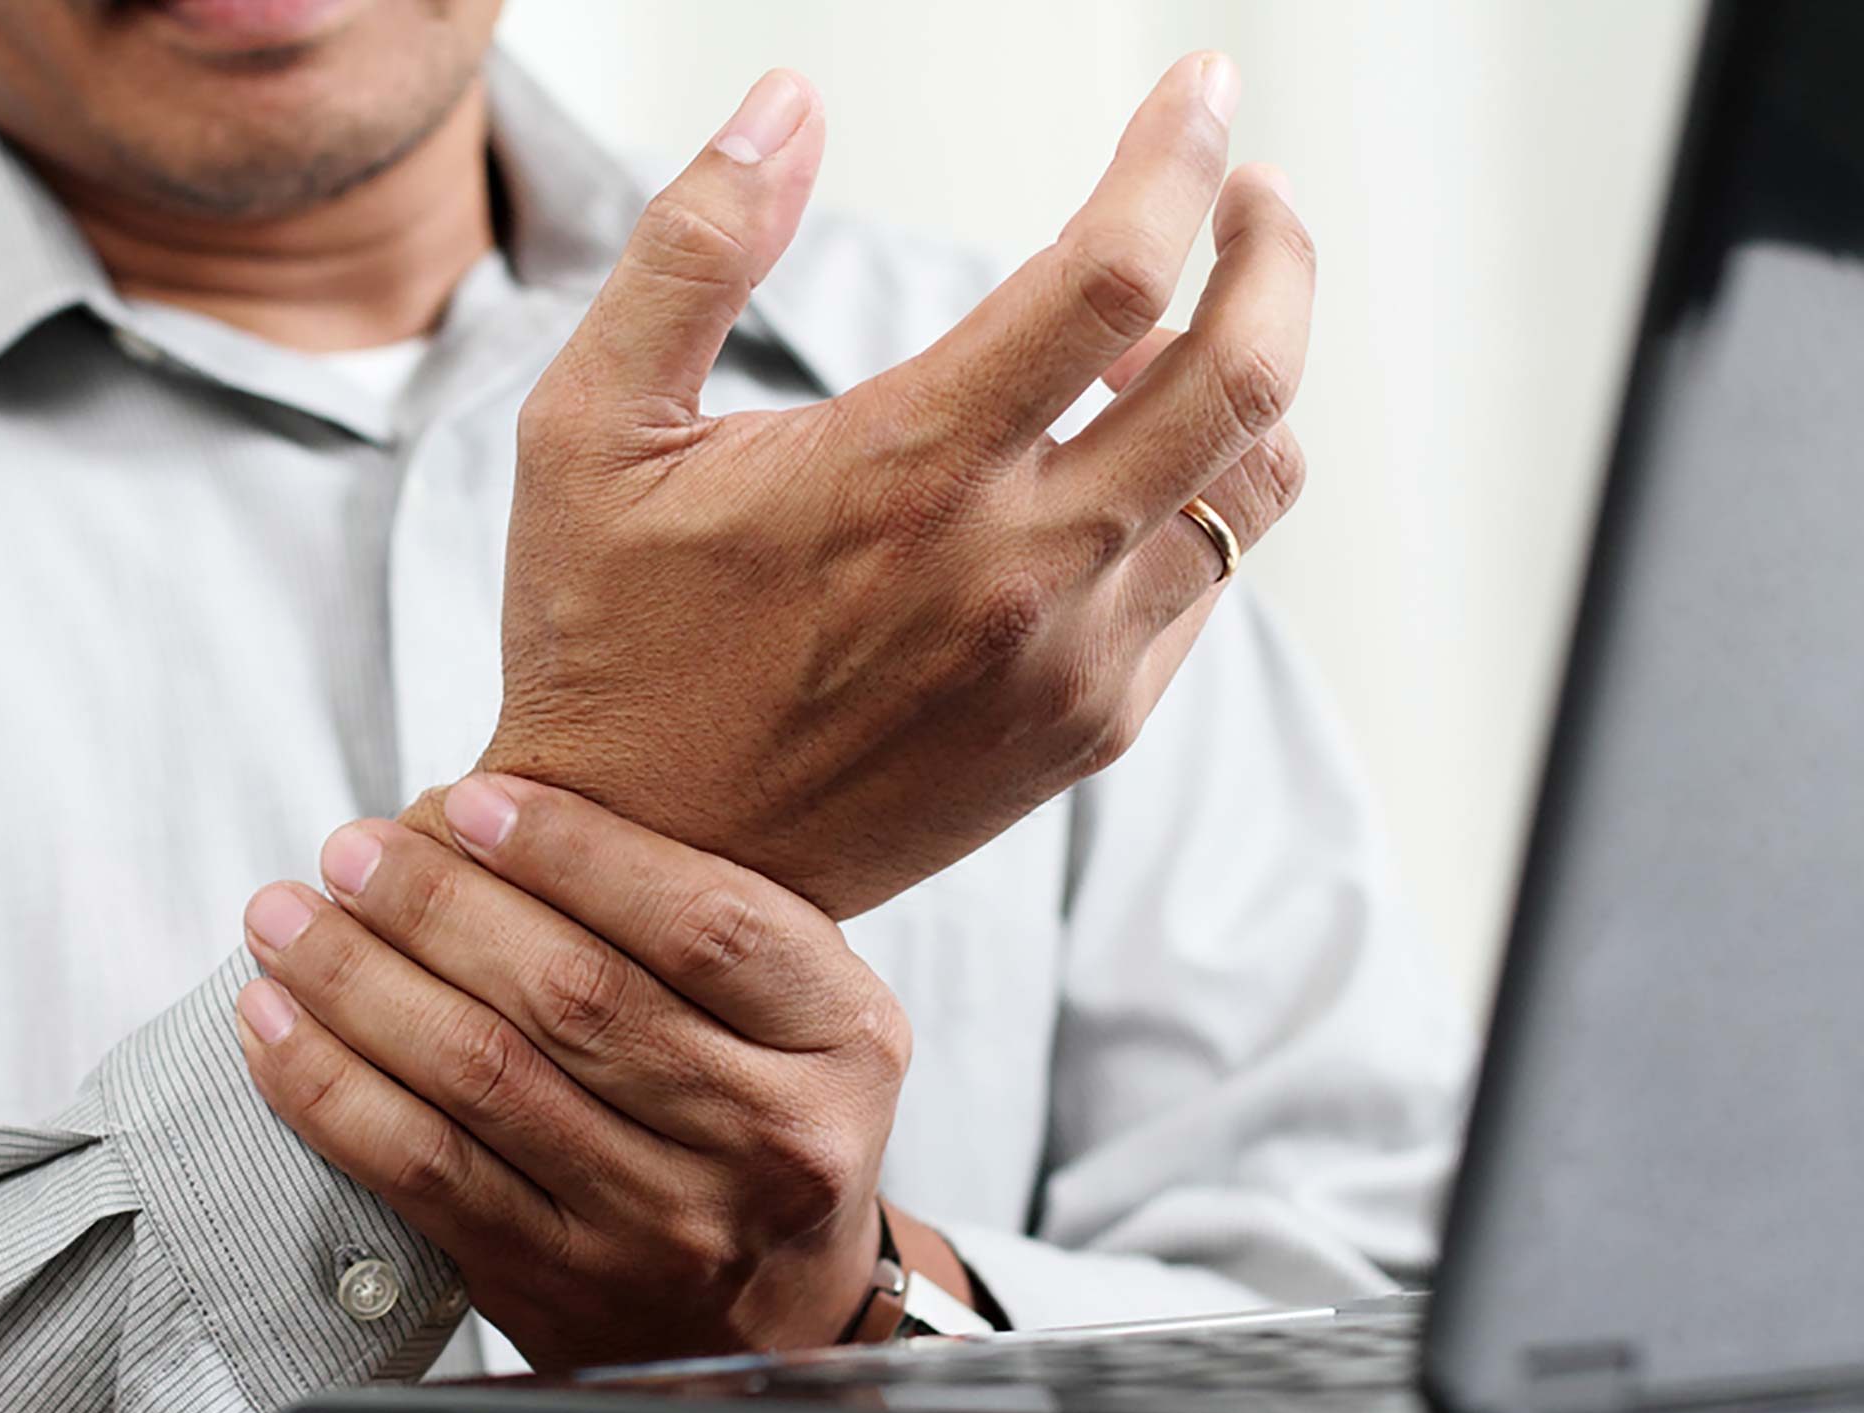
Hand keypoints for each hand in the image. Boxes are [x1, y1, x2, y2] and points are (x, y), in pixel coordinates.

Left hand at [231, 775, 914, 1370]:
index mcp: (843, 1041)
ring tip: (287, 921)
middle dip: (436, 906)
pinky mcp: (561, 1286)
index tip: (470, 800)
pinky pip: (422, 1172)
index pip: (706, 926)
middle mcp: (770, 1139)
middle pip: (577, 996)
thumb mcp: (801, 1012)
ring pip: (483, 1078)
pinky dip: (330, 1089)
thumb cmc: (761, 1115)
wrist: (774, 1322)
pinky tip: (274, 1027)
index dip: (576, 852)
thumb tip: (490, 806)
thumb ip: (697, 919)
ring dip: (358, 985)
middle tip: (350, 849)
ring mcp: (664, 1226)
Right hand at [465, 54, 1310, 918]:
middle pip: (1244, 372)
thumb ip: (689, 249)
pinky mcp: (1085, 729)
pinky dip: (1199, 496)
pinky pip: (1207, 585)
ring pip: (1252, 487)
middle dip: (1275, 249)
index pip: (1114, 277)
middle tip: (1247, 194)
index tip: (1193, 91)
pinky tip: (1120, 467)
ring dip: (1249, 378)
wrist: (646, 870)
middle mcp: (1016, 573)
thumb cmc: (607, 643)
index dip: (1174, 158)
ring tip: (1174, 334)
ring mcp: (1070, 665)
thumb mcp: (588, 430)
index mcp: (902, 475)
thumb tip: (786, 103)